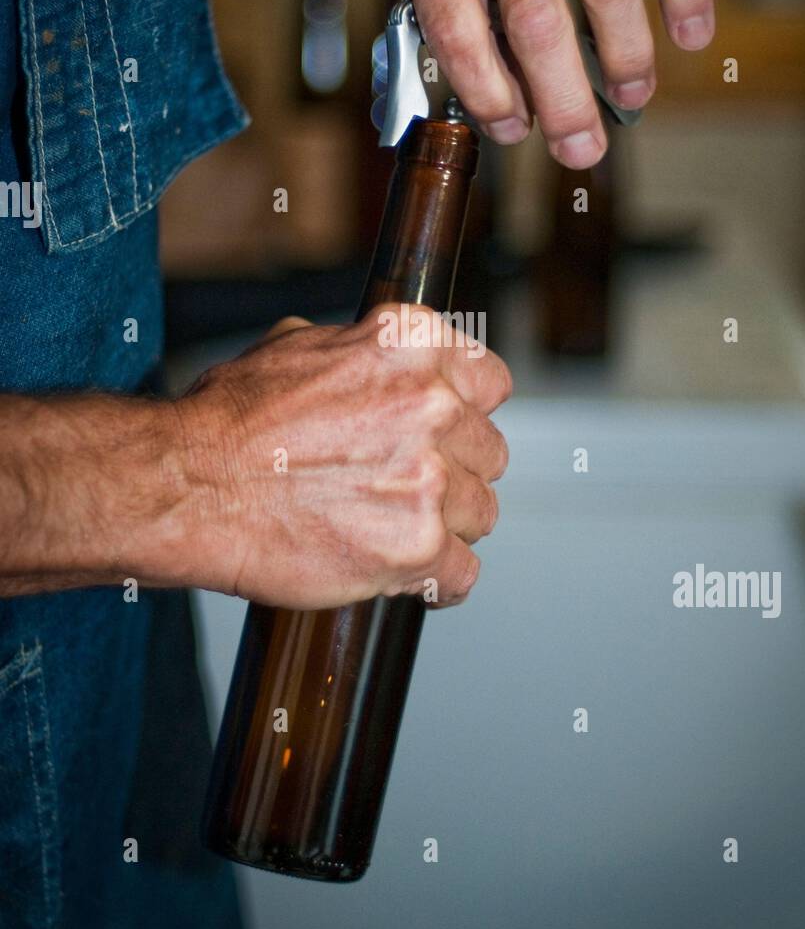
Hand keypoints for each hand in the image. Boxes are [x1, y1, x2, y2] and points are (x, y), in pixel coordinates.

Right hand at [168, 307, 510, 608]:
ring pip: (480, 513)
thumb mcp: (298, 346)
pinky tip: (414, 576)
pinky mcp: (418, 548)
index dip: (468, 412)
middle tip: (409, 486)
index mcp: (412, 346)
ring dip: (445, 525)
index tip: (453, 432)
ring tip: (394, 529)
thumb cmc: (229, 421)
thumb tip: (386, 365)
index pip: (491, 381)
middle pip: (489, 452)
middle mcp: (431, 406)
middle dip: (456, 471)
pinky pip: (463, 574)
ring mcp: (429, 479)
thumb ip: (362, 352)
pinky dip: (440, 582)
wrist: (189, 487)